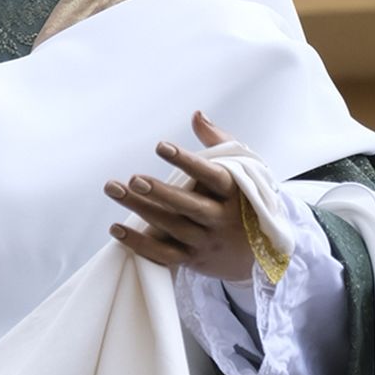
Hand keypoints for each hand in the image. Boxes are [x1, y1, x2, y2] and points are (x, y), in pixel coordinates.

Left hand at [106, 112, 253, 282]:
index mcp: (235, 193)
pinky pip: (163, 254)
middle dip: (160, 193)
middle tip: (133, 178)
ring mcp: (206, 241)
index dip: (187, 161)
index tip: (160, 146)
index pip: (211, 176)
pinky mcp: (192, 259)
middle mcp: (220, 219)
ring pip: (171, 227)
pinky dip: (139, 243)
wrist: (259, 253)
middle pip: (188, 206)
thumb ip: (218, 142)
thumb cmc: (245, 201)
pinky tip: (116, 228)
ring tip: (114, 189)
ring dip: (141, 210)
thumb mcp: (242, 171)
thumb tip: (197, 115)